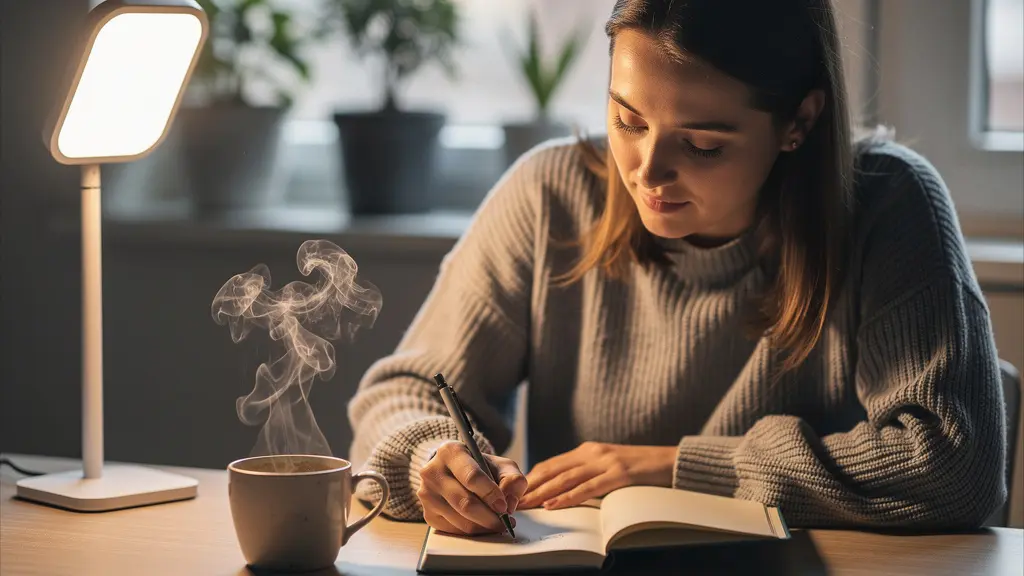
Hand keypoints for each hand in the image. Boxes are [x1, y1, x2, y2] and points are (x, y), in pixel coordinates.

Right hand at [416, 440, 527, 535]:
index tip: (504, 506)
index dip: (490, 494)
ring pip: (460, 520)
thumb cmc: (479, 467)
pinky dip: (472, 532)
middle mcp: (433, 472)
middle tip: (505, 522)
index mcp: (450, 452)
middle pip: (464, 502)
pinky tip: (482, 525)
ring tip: (498, 524)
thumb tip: (510, 503)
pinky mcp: (427, 513)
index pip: (471, 477)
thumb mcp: (499, 465)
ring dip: (483, 527)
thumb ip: (512, 478)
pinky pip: (454, 530)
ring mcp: (427, 494)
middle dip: (489, 516)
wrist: (453, 472)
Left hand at [518, 442, 675, 509]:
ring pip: (566, 479)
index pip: (551, 465)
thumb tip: (562, 489)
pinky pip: (589, 487)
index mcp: (588, 450)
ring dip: (542, 493)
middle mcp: (593, 453)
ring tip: (525, 504)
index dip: (530, 478)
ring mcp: (606, 462)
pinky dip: (568, 496)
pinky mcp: (620, 474)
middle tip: (510, 500)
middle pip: (553, 471)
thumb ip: (587, 472)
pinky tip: (554, 504)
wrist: (672, 461)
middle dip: (530, 487)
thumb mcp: (609, 466)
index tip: (513, 491)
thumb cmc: (641, 468)